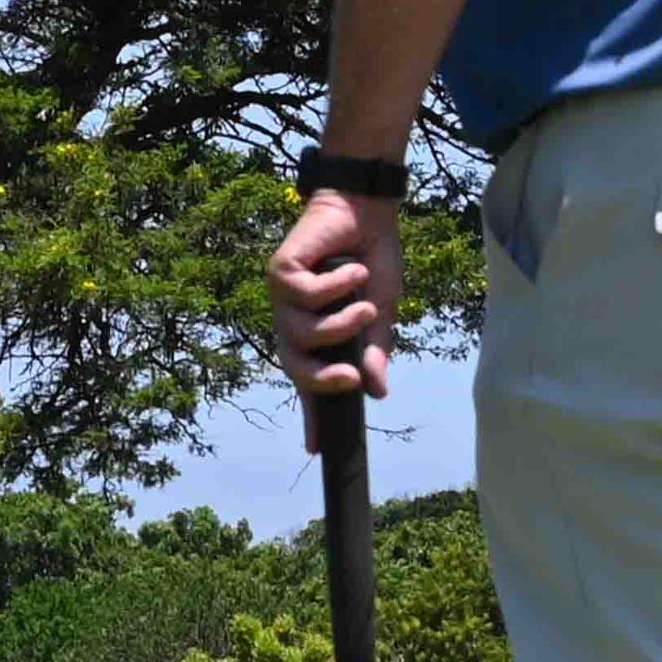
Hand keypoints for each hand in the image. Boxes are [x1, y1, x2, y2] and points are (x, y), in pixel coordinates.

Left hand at [268, 186, 401, 445]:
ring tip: (365, 302)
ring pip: (302, 333)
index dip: (313, 415)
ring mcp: (282, 298)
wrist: (367, 212)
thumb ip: (375, 351)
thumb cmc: (372, 262)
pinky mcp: (279, 272)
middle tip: (352, 377)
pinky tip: (350, 268)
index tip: (316, 449)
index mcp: (317, 335)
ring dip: (341, 323)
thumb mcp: (382, 313)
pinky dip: (337, 285)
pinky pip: (306, 295)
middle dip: (323, 380)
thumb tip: (377, 391)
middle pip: (295, 367)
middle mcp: (293, 320)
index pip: (310, 381)